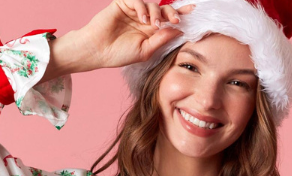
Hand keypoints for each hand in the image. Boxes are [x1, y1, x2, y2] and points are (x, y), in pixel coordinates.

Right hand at [81, 0, 196, 69]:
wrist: (98, 51)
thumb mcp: (145, 51)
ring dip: (156, 12)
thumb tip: (179, 30)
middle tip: (176, 19)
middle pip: (163, 9)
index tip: (193, 10)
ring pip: (152, 3)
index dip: (180, 14)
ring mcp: (133, 10)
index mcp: (150, 31)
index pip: (168, 20)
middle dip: (172, 12)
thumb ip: (161, 39)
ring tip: (153, 24)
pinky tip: (142, 18)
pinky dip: (142, 7)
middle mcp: (143, 19)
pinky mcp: (122, 3)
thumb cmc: (119, 54)